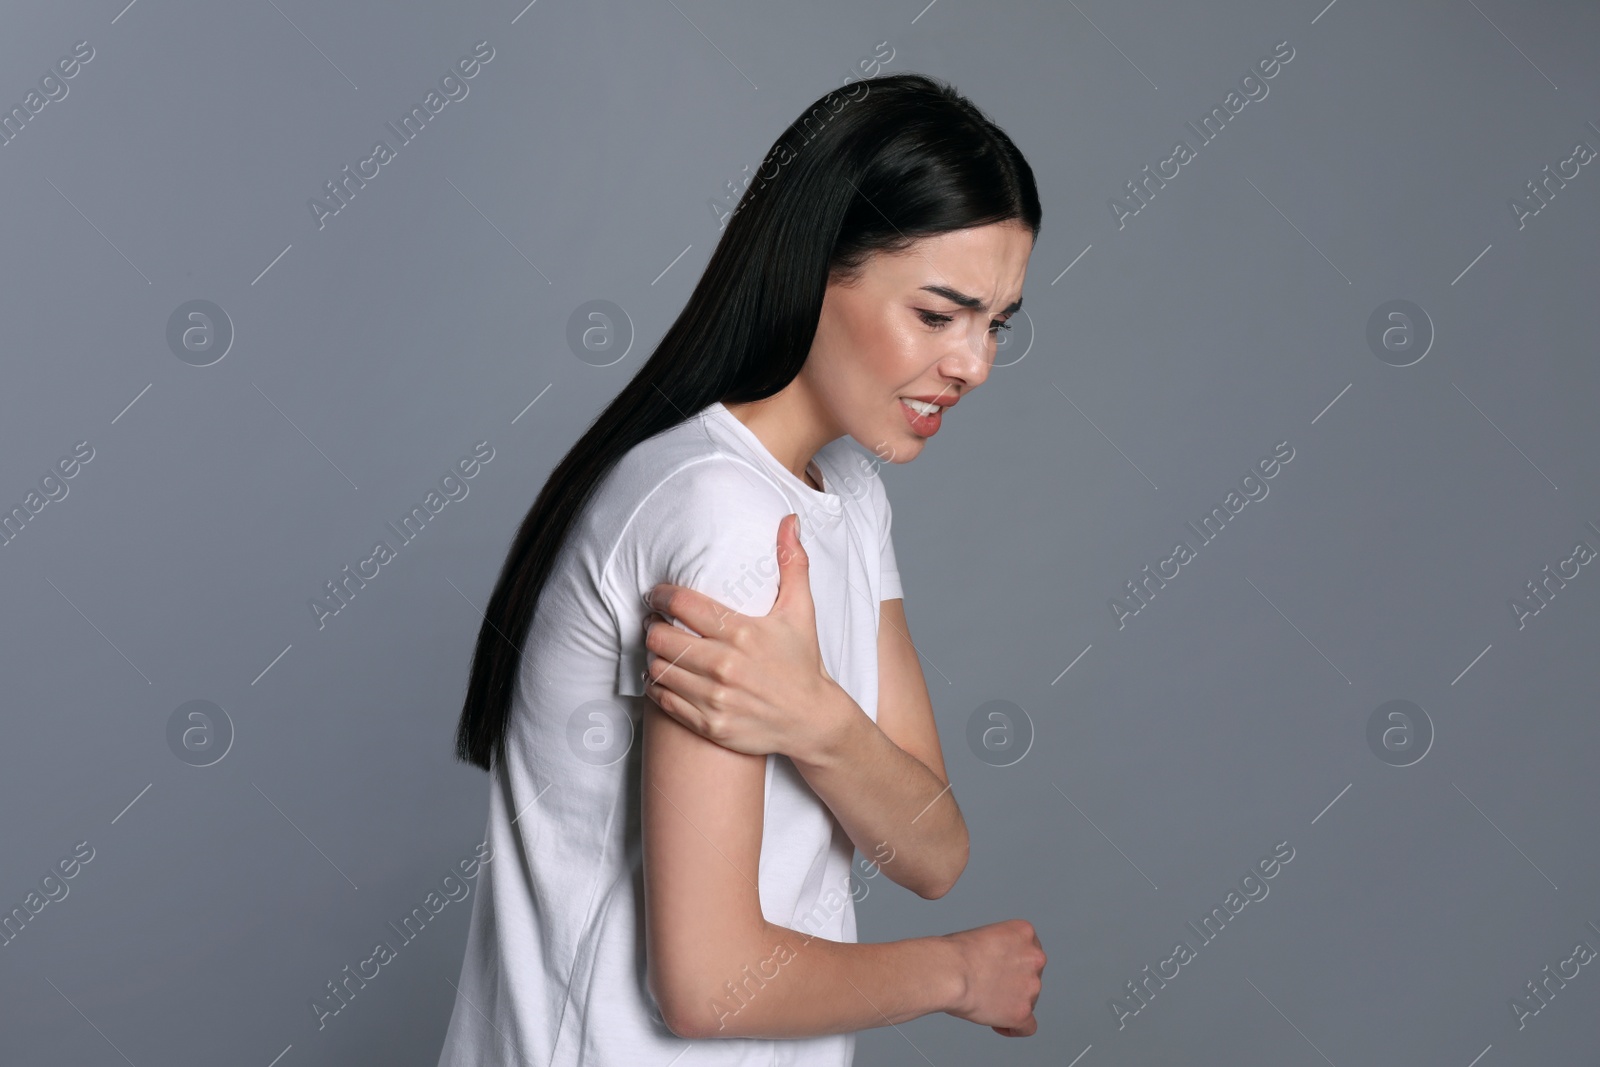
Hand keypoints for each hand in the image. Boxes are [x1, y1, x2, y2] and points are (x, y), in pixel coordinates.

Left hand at [642, 513, 851, 762]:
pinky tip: (663, 675)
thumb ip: (793, 563)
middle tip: (656, 620)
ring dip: (653, 655)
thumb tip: (789, 521)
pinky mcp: (709, 724)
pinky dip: (657, 685)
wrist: (811, 720)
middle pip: (663, 637)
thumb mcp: (801, 611)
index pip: (683, 604)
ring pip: (658, 668)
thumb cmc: (802, 662)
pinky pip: (664, 700)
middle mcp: (726, 666)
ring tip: (659, 647)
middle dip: (653, 625)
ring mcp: (715, 698)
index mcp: (743, 633)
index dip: (661, 595)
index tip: (657, 594)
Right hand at [942, 919, 1045, 1036]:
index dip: (1014, 964)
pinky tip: (998, 1024)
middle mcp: (1035, 957)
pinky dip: (1013, 1027)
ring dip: (1010, 1003)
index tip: (999, 970)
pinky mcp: (1022, 1012)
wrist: (950, 970)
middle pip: (1031, 977)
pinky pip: (1027, 1027)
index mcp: (1024, 932)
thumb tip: (993, 969)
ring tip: (984, 1002)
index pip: (1029, 952)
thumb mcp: (982, 936)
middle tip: (989, 987)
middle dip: (1014, 984)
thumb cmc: (954, 952)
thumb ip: (998, 950)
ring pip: (1029, 1001)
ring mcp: (1032, 986)